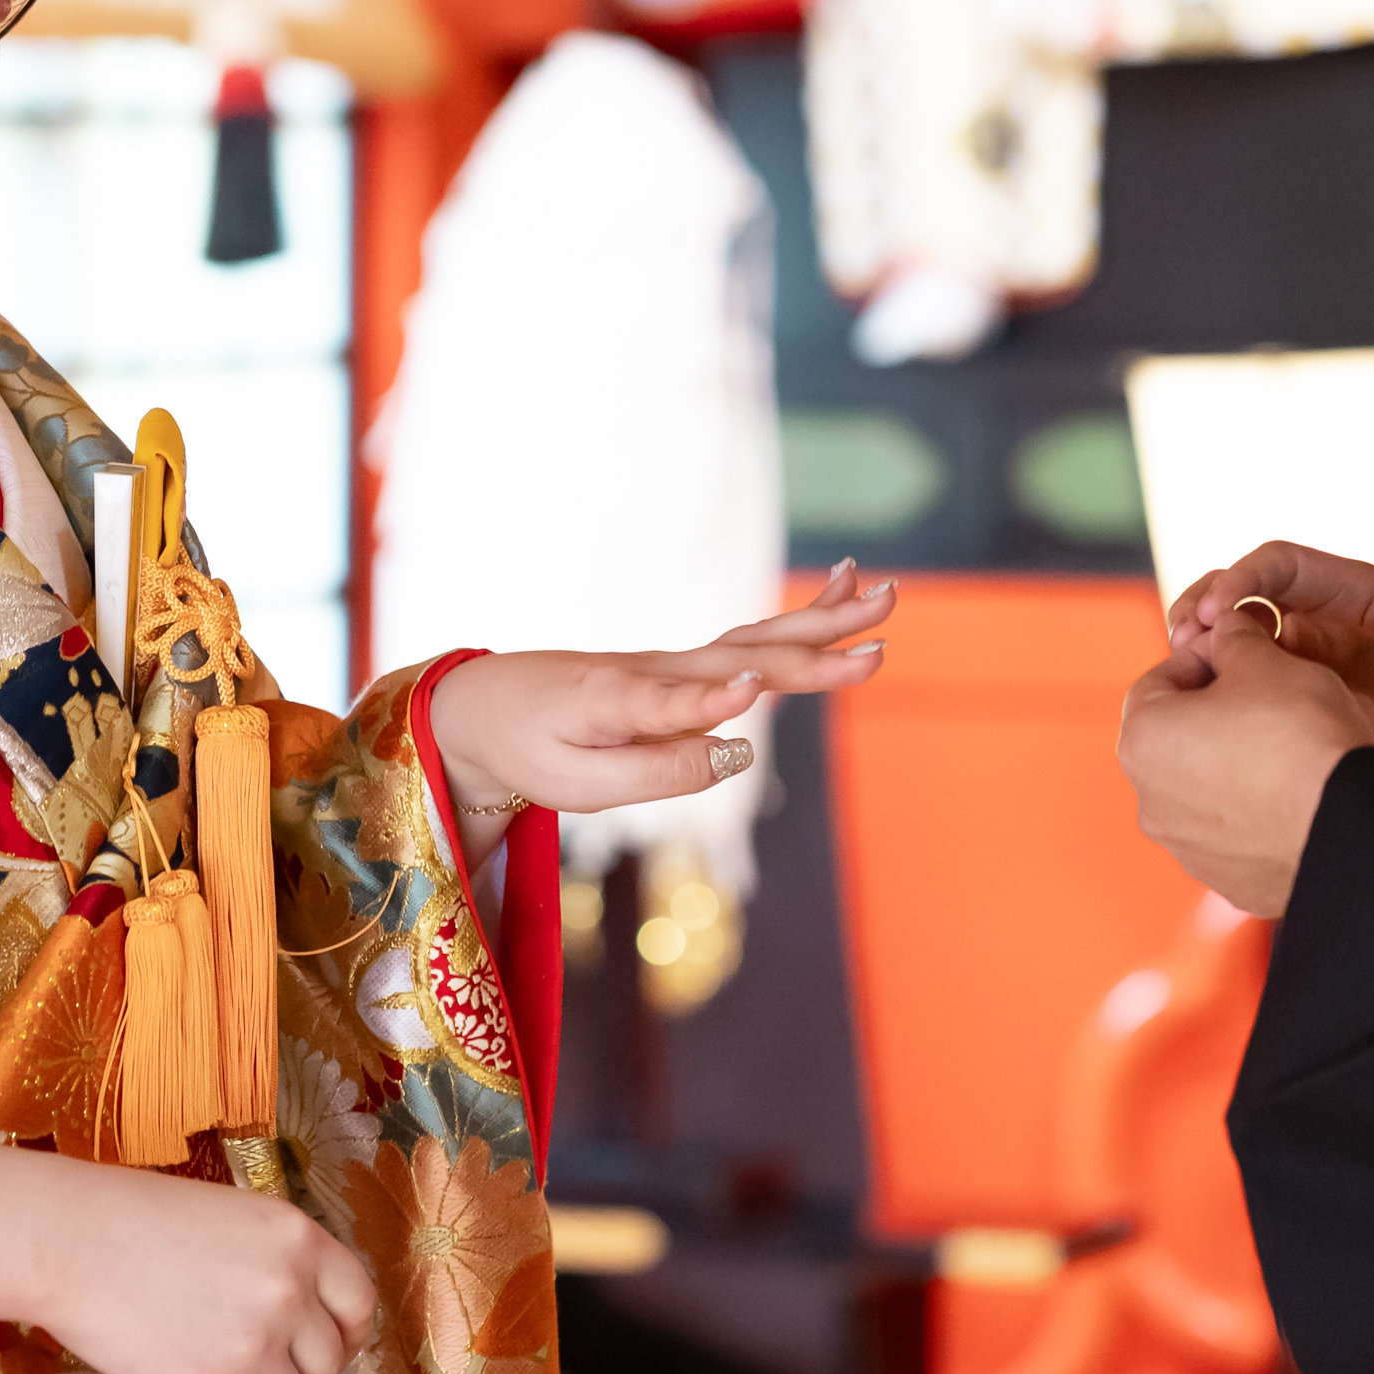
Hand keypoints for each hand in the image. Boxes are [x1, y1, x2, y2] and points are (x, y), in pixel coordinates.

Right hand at [0, 1134, 375, 1373]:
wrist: (68, 1241)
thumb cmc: (132, 1218)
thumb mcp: (229, 1217)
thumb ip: (271, 1261)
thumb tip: (295, 1313)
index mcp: (300, 1239)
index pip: (359, 1301)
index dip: (348, 1334)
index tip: (334, 1350)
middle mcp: (291, 1291)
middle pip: (325, 1362)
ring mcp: (255, 1344)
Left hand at [428, 561, 897, 821]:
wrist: (489, 705)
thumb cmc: (531, 750)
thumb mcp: (578, 784)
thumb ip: (658, 770)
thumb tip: (739, 754)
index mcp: (615, 702)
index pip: (671, 705)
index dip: (712, 701)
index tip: (755, 689)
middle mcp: (656, 671)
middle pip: (747, 656)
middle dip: (816, 645)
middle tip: (883, 630)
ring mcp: (675, 663)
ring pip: (761, 637)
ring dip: (825, 616)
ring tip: (883, 591)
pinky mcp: (684, 667)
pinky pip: (751, 639)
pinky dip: (799, 616)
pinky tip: (840, 590)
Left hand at [1118, 608, 1373, 914]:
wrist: (1352, 825)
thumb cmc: (1300, 734)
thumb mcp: (1265, 660)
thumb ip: (1233, 637)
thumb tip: (1225, 630)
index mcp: (1143, 740)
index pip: (1160, 679)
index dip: (1206, 657)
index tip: (1245, 653)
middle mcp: (1150, 802)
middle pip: (1179, 738)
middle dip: (1217, 711)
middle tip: (1269, 696)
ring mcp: (1187, 850)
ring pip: (1205, 790)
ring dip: (1235, 764)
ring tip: (1290, 746)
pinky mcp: (1229, 882)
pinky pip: (1236, 835)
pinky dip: (1257, 813)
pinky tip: (1298, 796)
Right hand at [1165, 542, 1373, 792]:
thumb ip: (1351, 648)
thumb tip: (1274, 634)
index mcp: (1359, 596)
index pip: (1281, 565)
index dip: (1241, 579)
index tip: (1216, 614)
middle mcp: (1330, 620)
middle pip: (1247, 593)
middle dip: (1207, 606)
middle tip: (1184, 640)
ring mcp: (1314, 662)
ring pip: (1240, 640)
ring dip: (1207, 648)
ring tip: (1185, 670)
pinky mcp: (1306, 704)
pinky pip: (1252, 686)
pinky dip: (1223, 689)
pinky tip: (1207, 710)